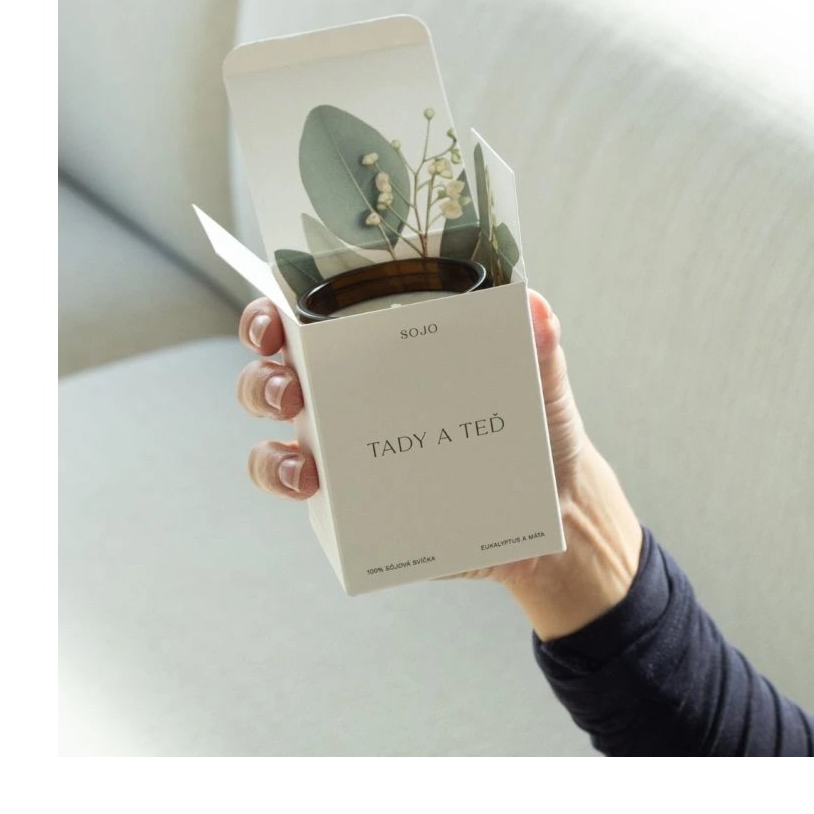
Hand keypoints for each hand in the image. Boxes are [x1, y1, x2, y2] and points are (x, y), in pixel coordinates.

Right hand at [236, 291, 642, 640]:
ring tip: (303, 464)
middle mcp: (348, 390)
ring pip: (271, 434)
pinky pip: (292, 486)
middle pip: (274, 370)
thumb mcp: (542, 382)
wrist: (550, 507)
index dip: (274, 311)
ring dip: (269, 446)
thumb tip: (536, 306)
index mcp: (382, 347)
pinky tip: (313, 487)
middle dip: (263, 374)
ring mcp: (342, 445)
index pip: (311, 315)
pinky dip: (287, 484)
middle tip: (289, 388)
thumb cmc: (535, 427)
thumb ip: (539, 345)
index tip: (274, 317)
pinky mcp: (347, 499)